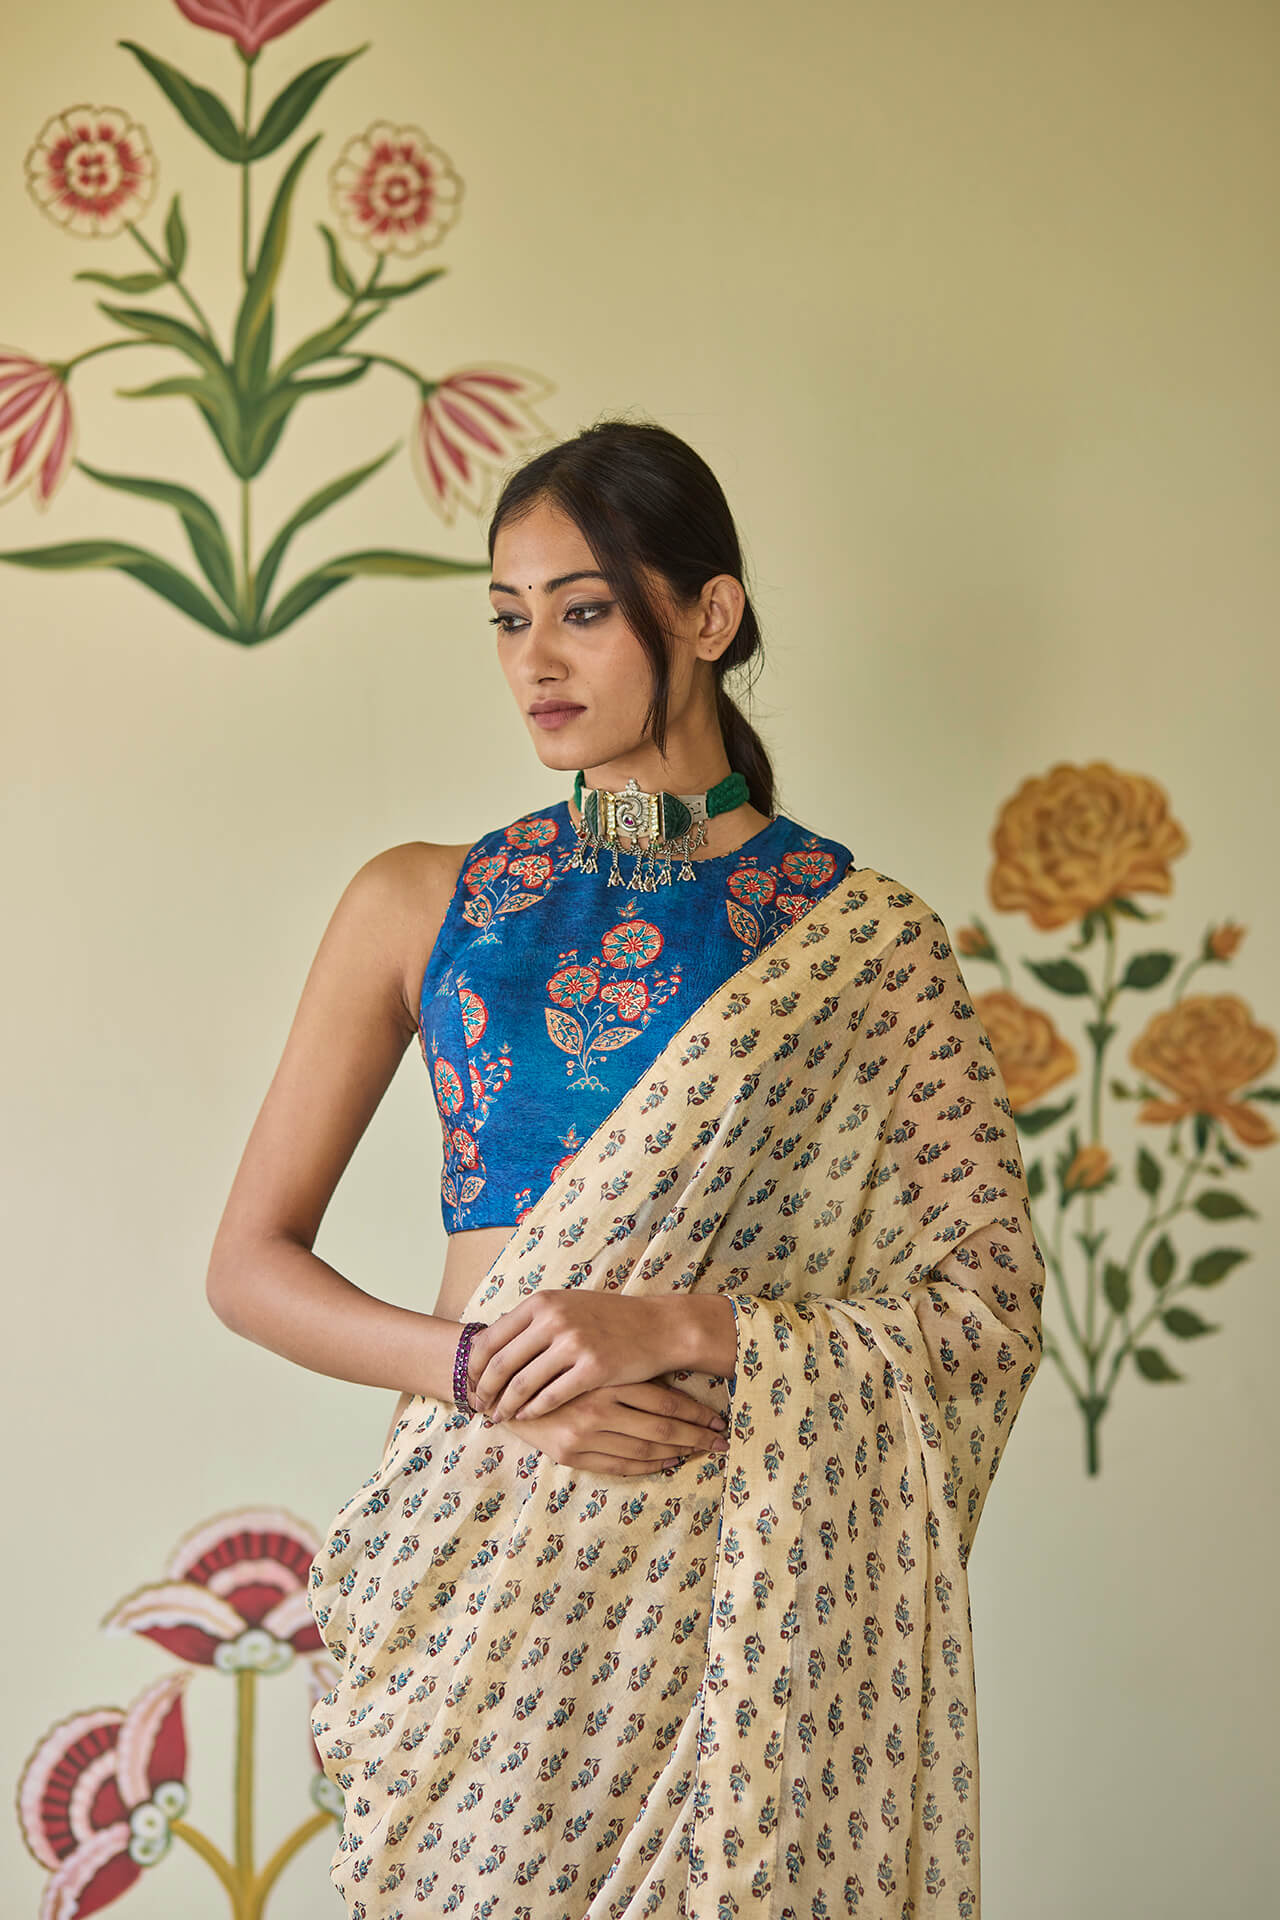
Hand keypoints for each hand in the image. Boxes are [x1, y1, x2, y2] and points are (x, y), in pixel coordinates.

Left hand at [466, 1293, 679, 1422]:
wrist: (657, 1327)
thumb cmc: (608, 1318)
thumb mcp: (566, 1305)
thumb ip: (532, 1320)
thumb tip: (490, 1342)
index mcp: (542, 1302)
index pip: (491, 1337)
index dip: (474, 1366)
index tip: (470, 1382)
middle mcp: (554, 1319)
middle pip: (501, 1363)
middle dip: (484, 1390)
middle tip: (479, 1406)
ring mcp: (573, 1343)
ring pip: (522, 1383)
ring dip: (506, 1405)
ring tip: (499, 1417)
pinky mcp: (592, 1369)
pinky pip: (551, 1397)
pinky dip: (533, 1411)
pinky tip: (527, 1418)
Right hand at [485, 1379, 729, 1474]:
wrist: (503, 1385)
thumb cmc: (553, 1364)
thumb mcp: (589, 1358)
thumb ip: (624, 1370)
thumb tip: (673, 1380)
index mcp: (606, 1379)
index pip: (664, 1402)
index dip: (695, 1414)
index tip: (718, 1421)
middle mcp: (598, 1408)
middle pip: (661, 1428)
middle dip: (696, 1437)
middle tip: (722, 1441)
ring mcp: (584, 1434)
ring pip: (644, 1449)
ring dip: (677, 1452)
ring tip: (701, 1451)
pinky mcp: (571, 1454)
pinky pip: (620, 1466)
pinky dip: (648, 1466)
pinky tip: (667, 1462)